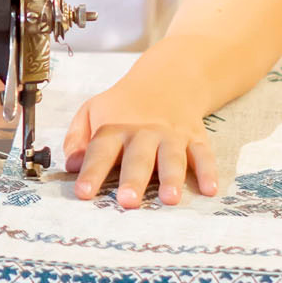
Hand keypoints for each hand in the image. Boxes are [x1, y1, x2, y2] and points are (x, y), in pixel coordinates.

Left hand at [62, 84, 218, 208]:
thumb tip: (71, 165)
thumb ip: (77, 139)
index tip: (83, 194)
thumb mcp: (92, 111)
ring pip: (172, 157)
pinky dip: (208, 171)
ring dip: (171, 178)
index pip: (100, 151)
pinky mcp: (195, 138)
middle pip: (138, 158)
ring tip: (169, 199)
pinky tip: (210, 189)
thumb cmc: (123, 107)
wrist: (167, 81)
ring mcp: (172, 136)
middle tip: (128, 201)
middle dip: (133, 179)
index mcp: (115, 128)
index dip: (91, 172)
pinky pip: (203, 154)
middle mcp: (144, 133)